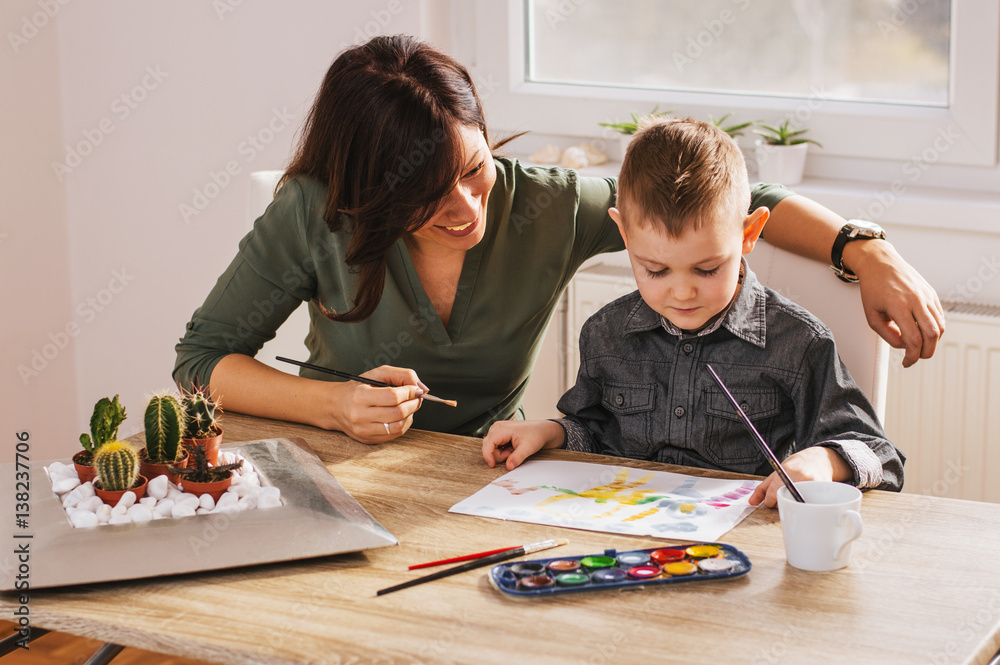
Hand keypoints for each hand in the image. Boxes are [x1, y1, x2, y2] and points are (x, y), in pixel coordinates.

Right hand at [324, 365, 426, 443]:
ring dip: (410, 415)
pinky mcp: (368, 439)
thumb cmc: (358, 388)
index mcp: (360, 396)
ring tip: (409, 406)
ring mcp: (364, 430)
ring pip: (398, 426)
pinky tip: (401, 415)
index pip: (393, 396)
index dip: (410, 392)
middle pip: (398, 413)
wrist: (336, 406)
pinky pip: (394, 434)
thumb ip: (401, 375)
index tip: (416, 389)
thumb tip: (422, 388)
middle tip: (416, 397)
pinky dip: (404, 424)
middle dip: (413, 404)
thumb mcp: (377, 373)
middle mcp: (360, 416)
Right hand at [482, 420, 565, 469]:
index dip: (488, 456)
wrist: (541, 431)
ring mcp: (498, 430)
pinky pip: (495, 446)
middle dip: (499, 455)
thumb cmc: (535, 435)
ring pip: (491, 447)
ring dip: (501, 453)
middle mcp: (497, 427)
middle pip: (488, 446)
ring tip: (513, 450)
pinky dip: (502, 451)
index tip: (492, 465)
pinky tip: (511, 448)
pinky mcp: (499, 434)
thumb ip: (517, 458)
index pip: (488, 443)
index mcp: (503, 429)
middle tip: (512, 453)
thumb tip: (508, 467)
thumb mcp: (527, 448)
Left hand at [748, 446, 851, 507]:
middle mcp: (801, 478)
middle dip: (782, 503)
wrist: (819, 460)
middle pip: (786, 502)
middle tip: (786, 497)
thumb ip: (762, 488)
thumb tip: (751, 502)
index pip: (774, 493)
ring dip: (795, 505)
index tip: (772, 500)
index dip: (770, 501)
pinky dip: (807, 506)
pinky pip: (811, 506)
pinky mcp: (825, 493)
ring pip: (798, 506)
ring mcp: (815, 486)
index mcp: (787, 471)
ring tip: (797, 495)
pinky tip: (807, 497)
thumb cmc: (794, 467)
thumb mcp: (776, 473)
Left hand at [845, 240, 944, 366]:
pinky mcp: (932, 294)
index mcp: (899, 306)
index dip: (912, 356)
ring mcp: (927, 296)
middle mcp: (916, 300)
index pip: (913, 339)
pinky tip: (922, 332)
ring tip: (918, 345)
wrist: (880, 263)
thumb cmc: (873, 288)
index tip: (906, 362)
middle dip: (926, 352)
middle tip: (916, 357)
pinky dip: (935, 329)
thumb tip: (904, 346)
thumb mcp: (871, 315)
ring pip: (940, 327)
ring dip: (932, 342)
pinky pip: (939, 317)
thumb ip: (887, 334)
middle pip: (932, 335)